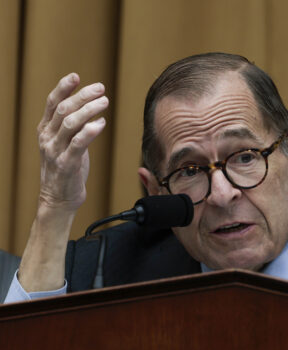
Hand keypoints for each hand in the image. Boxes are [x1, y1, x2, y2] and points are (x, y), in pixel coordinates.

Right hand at [37, 73, 108, 212]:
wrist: (58, 198)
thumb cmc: (66, 167)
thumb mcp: (65, 142)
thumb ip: (72, 125)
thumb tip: (89, 105)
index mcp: (45, 130)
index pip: (51, 103)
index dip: (63, 87)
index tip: (76, 76)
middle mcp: (47, 138)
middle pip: (63, 109)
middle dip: (82, 96)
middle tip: (101, 89)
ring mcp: (55, 151)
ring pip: (70, 123)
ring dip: (89, 110)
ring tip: (105, 102)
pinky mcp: (66, 164)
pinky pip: (78, 144)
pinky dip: (90, 131)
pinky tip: (101, 123)